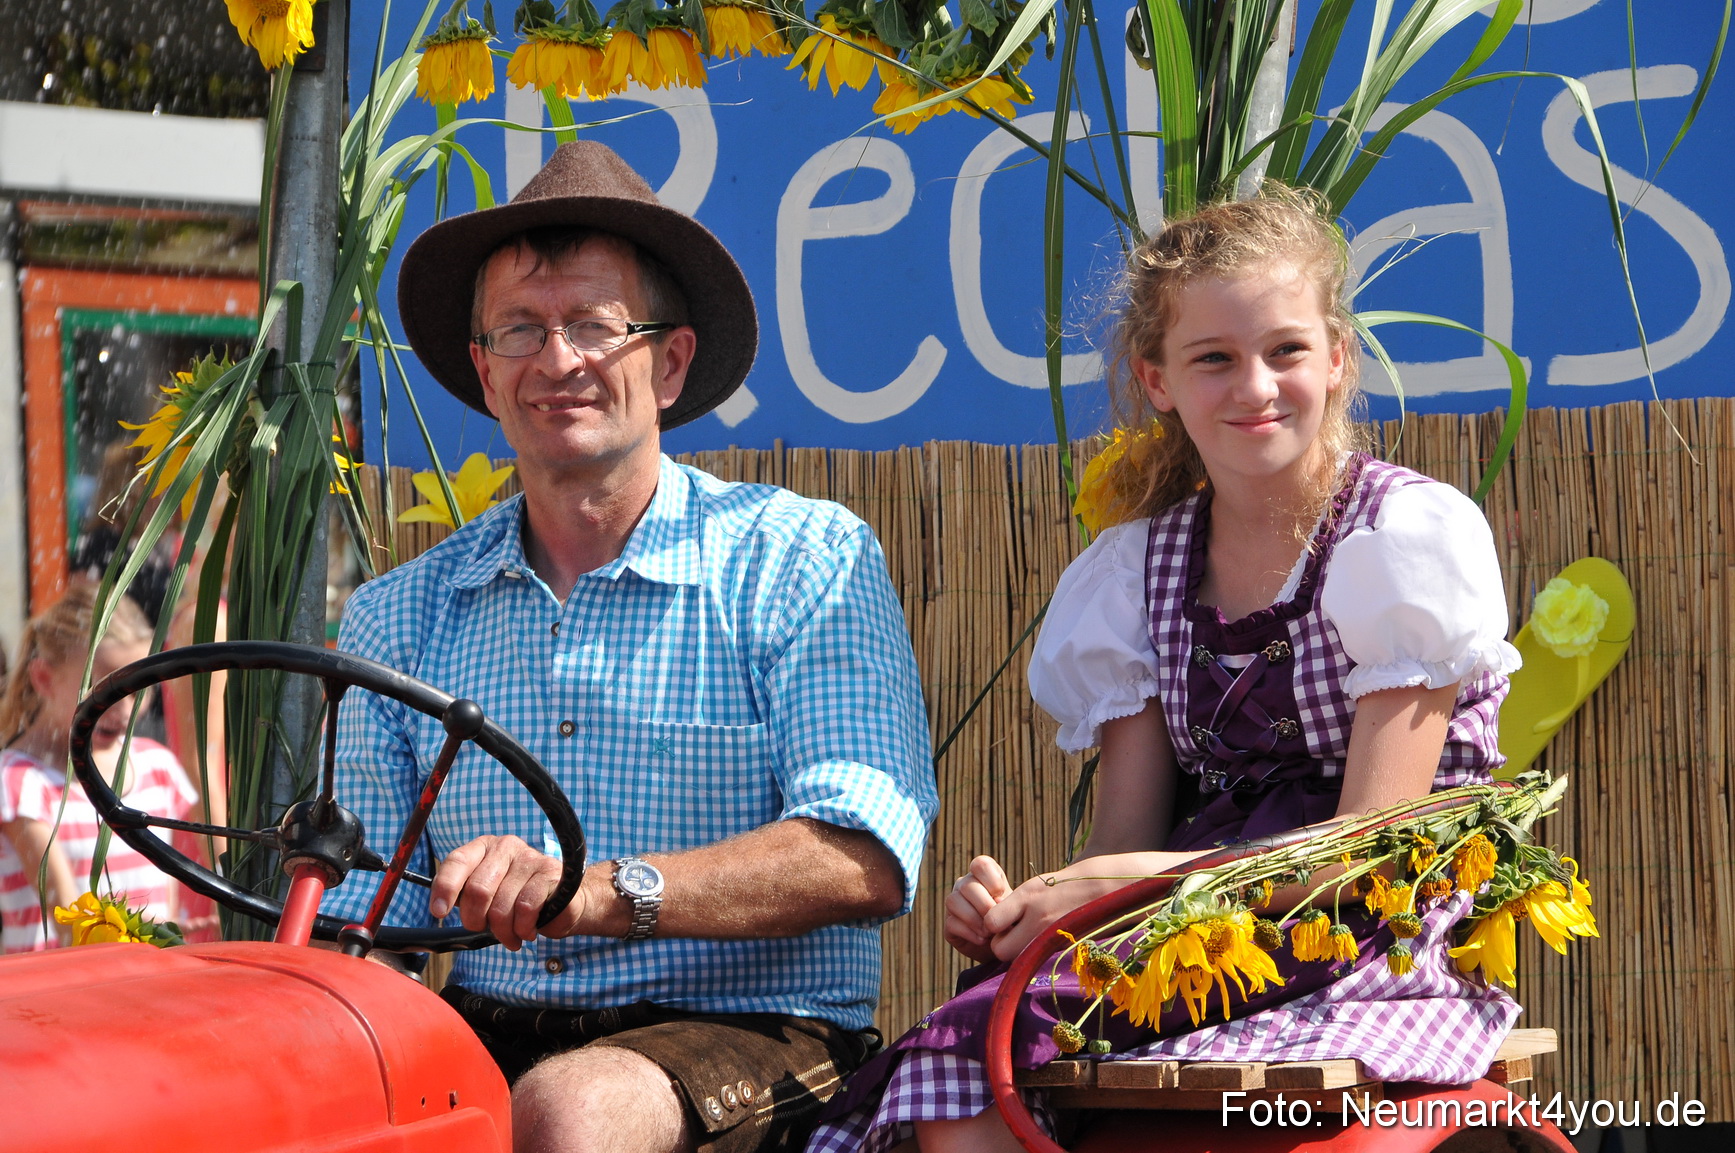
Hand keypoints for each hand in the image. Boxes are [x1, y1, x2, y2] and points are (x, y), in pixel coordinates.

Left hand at [428, 835, 588, 949]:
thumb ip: (464, 895)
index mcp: (484, 847)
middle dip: (476, 920)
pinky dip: (523, 928)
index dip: (445, 888)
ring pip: (501, 906)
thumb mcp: (487, 894)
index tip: (439, 912)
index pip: (457, 861)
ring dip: (503, 931)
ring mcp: (530, 858)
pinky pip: (525, 908)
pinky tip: (527, 930)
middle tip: (485, 928)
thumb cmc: (517, 899)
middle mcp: (506, 847)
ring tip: (511, 935)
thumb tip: (438, 907)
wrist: (565, 902)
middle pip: (477, 889)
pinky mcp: (550, 873)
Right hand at [943, 855, 1011, 962]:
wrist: (1002, 944)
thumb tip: (998, 903)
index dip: (991, 879)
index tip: (1002, 895)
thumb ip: (1009, 902)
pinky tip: (982, 940)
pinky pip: (952, 922)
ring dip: (974, 919)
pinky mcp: (949, 923)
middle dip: (984, 905)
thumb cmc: (1011, 919)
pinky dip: (969, 933)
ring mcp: (955, 903)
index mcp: (984, 875)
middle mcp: (966, 884)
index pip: (980, 864)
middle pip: (967, 885)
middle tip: (998, 921)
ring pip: (954, 901)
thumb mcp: (1015, 908)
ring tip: (990, 932)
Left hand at [981, 867, 1121, 962]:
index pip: (991, 923)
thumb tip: (988, 930)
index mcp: (1029, 898)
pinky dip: (1035, 956)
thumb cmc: (1056, 889)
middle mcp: (1039, 919)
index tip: (1001, 919)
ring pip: (1018, 960)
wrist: (1096, 891)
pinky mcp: (1062, 950)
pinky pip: (1036, 962)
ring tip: (1028, 938)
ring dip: (1018, 952)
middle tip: (1012, 933)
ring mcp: (1052, 938)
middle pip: (1001, 949)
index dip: (993, 924)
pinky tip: (1042, 943)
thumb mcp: (1030, 889)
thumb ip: (1008, 909)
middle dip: (1002, 943)